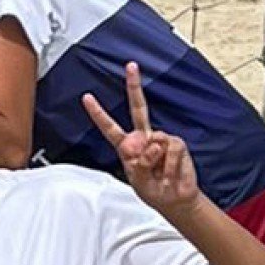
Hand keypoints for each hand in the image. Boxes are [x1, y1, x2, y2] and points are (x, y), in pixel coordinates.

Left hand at [83, 61, 198, 214]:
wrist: (173, 198)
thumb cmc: (152, 189)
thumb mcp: (136, 180)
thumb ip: (138, 163)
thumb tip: (151, 146)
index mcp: (126, 146)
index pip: (109, 127)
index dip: (98, 113)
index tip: (86, 97)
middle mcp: (143, 138)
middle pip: (138, 108)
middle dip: (134, 86)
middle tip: (130, 66)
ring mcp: (161, 139)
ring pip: (155, 140)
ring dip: (155, 160)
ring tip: (159, 173)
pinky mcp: (177, 144)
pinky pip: (170, 148)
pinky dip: (170, 163)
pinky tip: (170, 171)